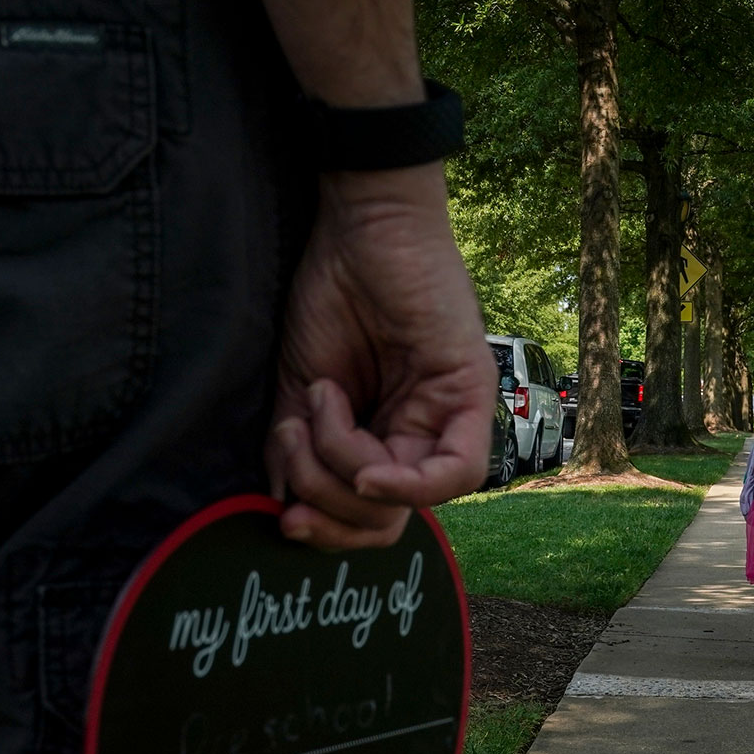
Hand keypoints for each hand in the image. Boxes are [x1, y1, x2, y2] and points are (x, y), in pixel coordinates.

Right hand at [266, 166, 496, 548]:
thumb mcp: (298, 386)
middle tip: (290, 450)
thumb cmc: (330, 292)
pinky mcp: (471, 393)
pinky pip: (458, 470)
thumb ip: (296, 450)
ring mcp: (450, 416)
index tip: (282, 512)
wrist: (354, 225)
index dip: (326, 527)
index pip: (367, 516)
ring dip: (344, 469)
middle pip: (387, 520)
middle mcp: (422, 436)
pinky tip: (366, 467)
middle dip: (328, 504)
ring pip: (410, 499)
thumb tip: (283, 510)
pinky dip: (408, 484)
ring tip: (318, 406)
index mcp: (384, 437)